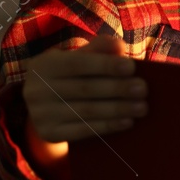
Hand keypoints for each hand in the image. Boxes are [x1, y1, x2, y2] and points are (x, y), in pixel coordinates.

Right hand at [21, 34, 147, 144]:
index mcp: (43, 65)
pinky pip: (83, 130)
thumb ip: (98, 49)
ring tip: (142, 107)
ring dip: (118, 109)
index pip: (77, 63)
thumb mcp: (78, 59)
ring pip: (86, 111)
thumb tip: (118, 46)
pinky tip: (127, 121)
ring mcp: (40, 114)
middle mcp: (36, 89)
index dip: (105, 65)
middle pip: (84, 89)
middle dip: (117, 88)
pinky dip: (108, 126)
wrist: (48, 109)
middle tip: (143, 89)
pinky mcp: (49, 133)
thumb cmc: (71, 77)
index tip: (132, 67)